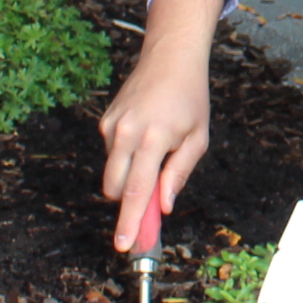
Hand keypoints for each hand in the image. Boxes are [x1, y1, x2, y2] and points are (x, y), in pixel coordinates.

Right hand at [98, 0, 215, 254]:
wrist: (169, 58)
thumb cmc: (189, 99)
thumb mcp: (197, 138)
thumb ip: (179, 174)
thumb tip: (164, 206)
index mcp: (153, 139)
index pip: (137, 191)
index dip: (130, 221)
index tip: (124, 244)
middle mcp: (126, 132)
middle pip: (117, 188)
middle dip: (130, 203)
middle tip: (151, 208)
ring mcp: (111, 126)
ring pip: (113, 173)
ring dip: (130, 177)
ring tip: (157, 152)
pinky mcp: (104, 121)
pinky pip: (112, 154)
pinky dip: (126, 157)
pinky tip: (145, 137)